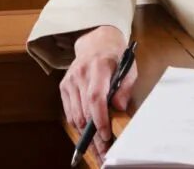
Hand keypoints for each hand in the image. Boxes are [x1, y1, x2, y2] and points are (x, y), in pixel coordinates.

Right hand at [60, 26, 137, 157]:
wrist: (96, 42)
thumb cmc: (115, 57)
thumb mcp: (129, 68)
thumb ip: (125, 88)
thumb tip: (118, 108)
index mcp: (99, 67)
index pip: (95, 97)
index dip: (100, 119)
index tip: (106, 135)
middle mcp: (80, 73)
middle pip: (85, 110)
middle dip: (95, 135)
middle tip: (104, 151)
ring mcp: (70, 80)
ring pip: (76, 115)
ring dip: (86, 134)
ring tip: (97, 148)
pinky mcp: (64, 86)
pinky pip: (69, 112)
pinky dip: (78, 124)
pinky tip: (87, 133)